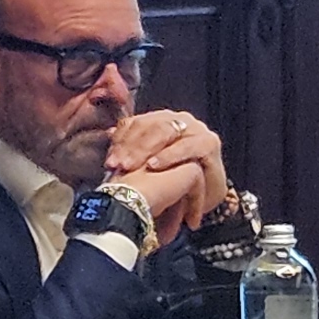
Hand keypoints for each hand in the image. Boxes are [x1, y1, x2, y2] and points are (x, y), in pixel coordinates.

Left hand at [103, 108, 227, 223]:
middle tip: (116, 166)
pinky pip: (186, 146)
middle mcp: (178, 120)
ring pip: (165, 132)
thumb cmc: (173, 180)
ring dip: (145, 150)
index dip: (120, 141)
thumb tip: (109, 133)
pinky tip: (154, 166)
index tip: (109, 162)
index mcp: (160, 121)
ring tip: (130, 167)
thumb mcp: (147, 164)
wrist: (203, 198)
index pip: (135, 124)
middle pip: (148, 126)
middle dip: (130, 146)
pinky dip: (169, 156)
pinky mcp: (209, 143)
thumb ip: (131, 146)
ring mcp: (195, 129)